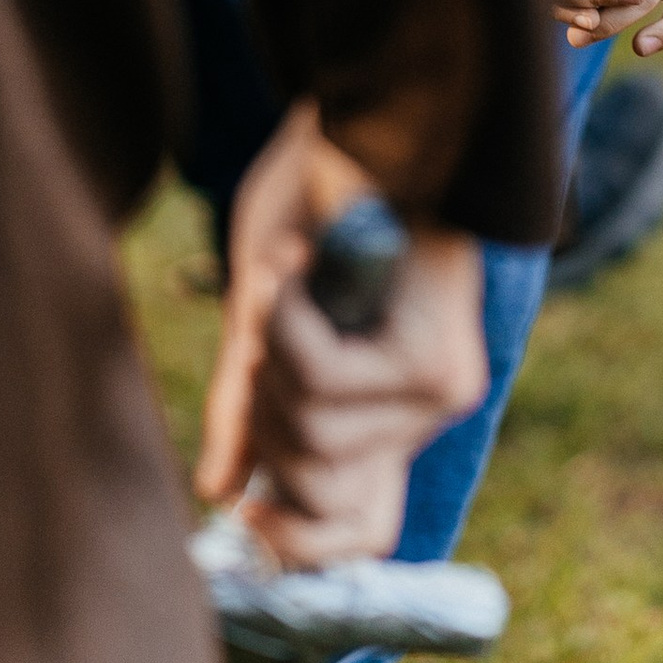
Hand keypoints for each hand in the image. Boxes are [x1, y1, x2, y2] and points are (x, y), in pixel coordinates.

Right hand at [195, 102, 487, 567]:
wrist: (370, 118)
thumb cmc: (318, 205)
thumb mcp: (267, 318)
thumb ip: (251, 405)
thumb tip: (223, 491)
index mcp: (389, 408)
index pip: (364, 531)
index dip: (301, 544)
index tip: (246, 516)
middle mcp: (426, 411)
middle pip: (314, 491)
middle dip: (262, 415)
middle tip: (269, 328)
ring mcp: (439, 390)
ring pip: (310, 436)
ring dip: (270, 353)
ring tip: (290, 280)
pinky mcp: (435, 358)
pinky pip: (323, 380)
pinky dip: (286, 318)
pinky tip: (301, 264)